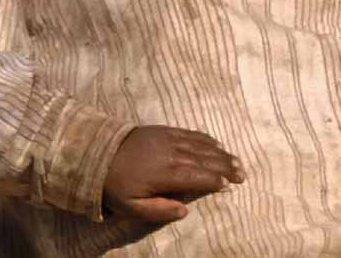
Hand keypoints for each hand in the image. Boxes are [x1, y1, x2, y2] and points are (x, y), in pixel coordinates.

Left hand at [101, 125, 244, 225]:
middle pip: (204, 159)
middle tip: (242, 174)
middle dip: (225, 166)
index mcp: (165, 173)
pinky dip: (206, 139)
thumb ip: (159, 211)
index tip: (228, 185)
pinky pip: (190, 133)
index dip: (213, 180)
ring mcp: (168, 138)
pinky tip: (216, 143)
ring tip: (236, 161)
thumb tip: (185, 210)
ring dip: (220, 153)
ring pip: (200, 145)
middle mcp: (171, 153)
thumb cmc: (115, 184)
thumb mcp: (131, 206)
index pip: (196, 176)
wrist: (98, 152)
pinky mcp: (164, 130)